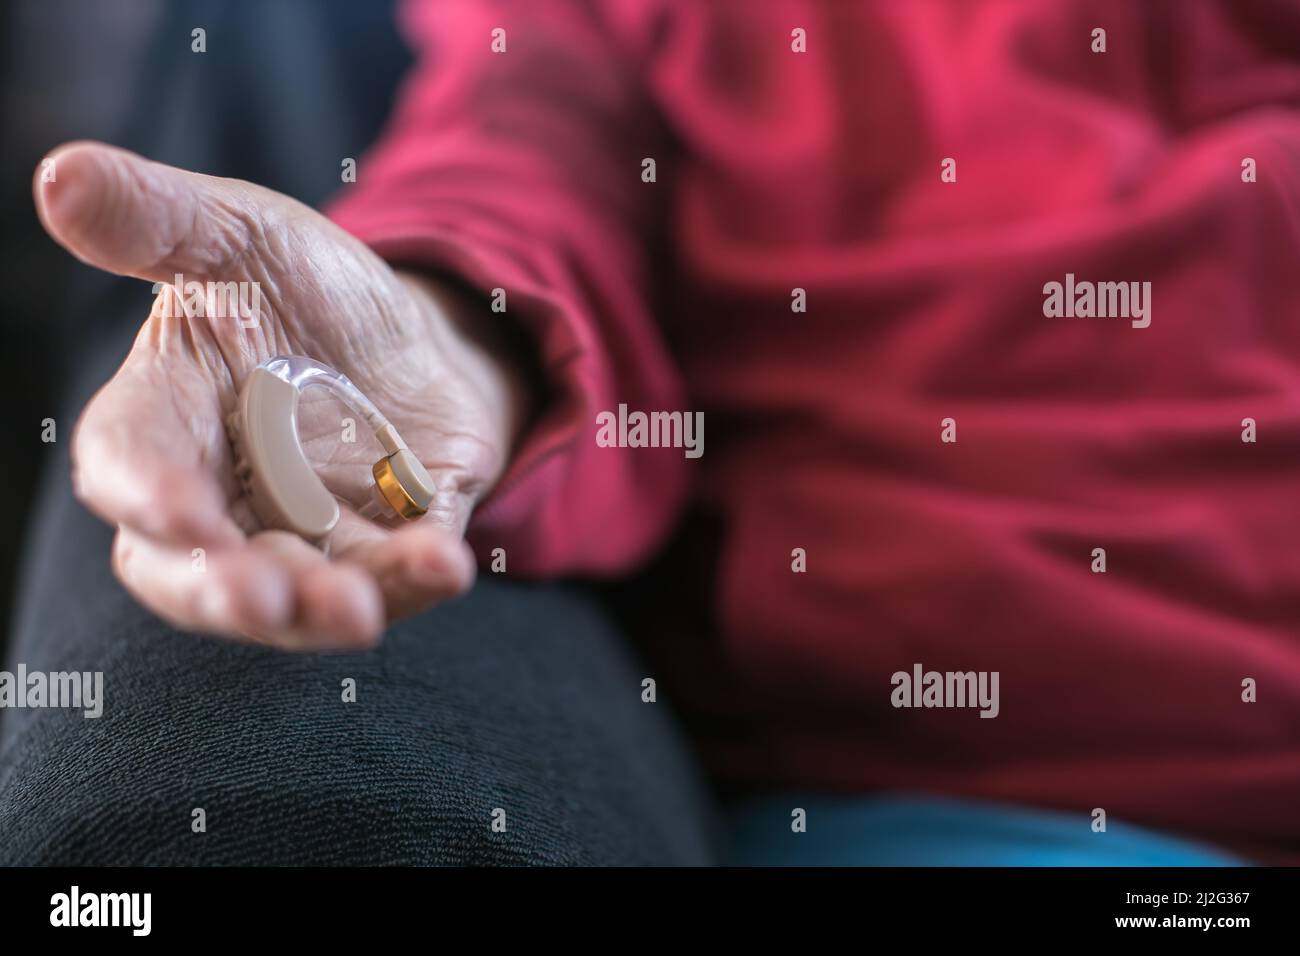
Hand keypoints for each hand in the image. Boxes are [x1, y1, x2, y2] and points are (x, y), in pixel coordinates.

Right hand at [36, 142, 530, 649]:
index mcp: (172, 418)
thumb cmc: (305, 288)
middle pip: (200, 573)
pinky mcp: (395, 538)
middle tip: (261, 598)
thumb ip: (156, 219)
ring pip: (301, 595)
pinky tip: (447, 563)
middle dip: (225, 594)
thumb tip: (58, 176)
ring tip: (354, 612)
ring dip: (322, 609)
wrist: (416, 326)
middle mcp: (232, 495)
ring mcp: (316, 529)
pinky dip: (417, 573)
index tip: (177, 512)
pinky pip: (400, 572)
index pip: (133, 464)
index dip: (147, 494)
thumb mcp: (239, 235)